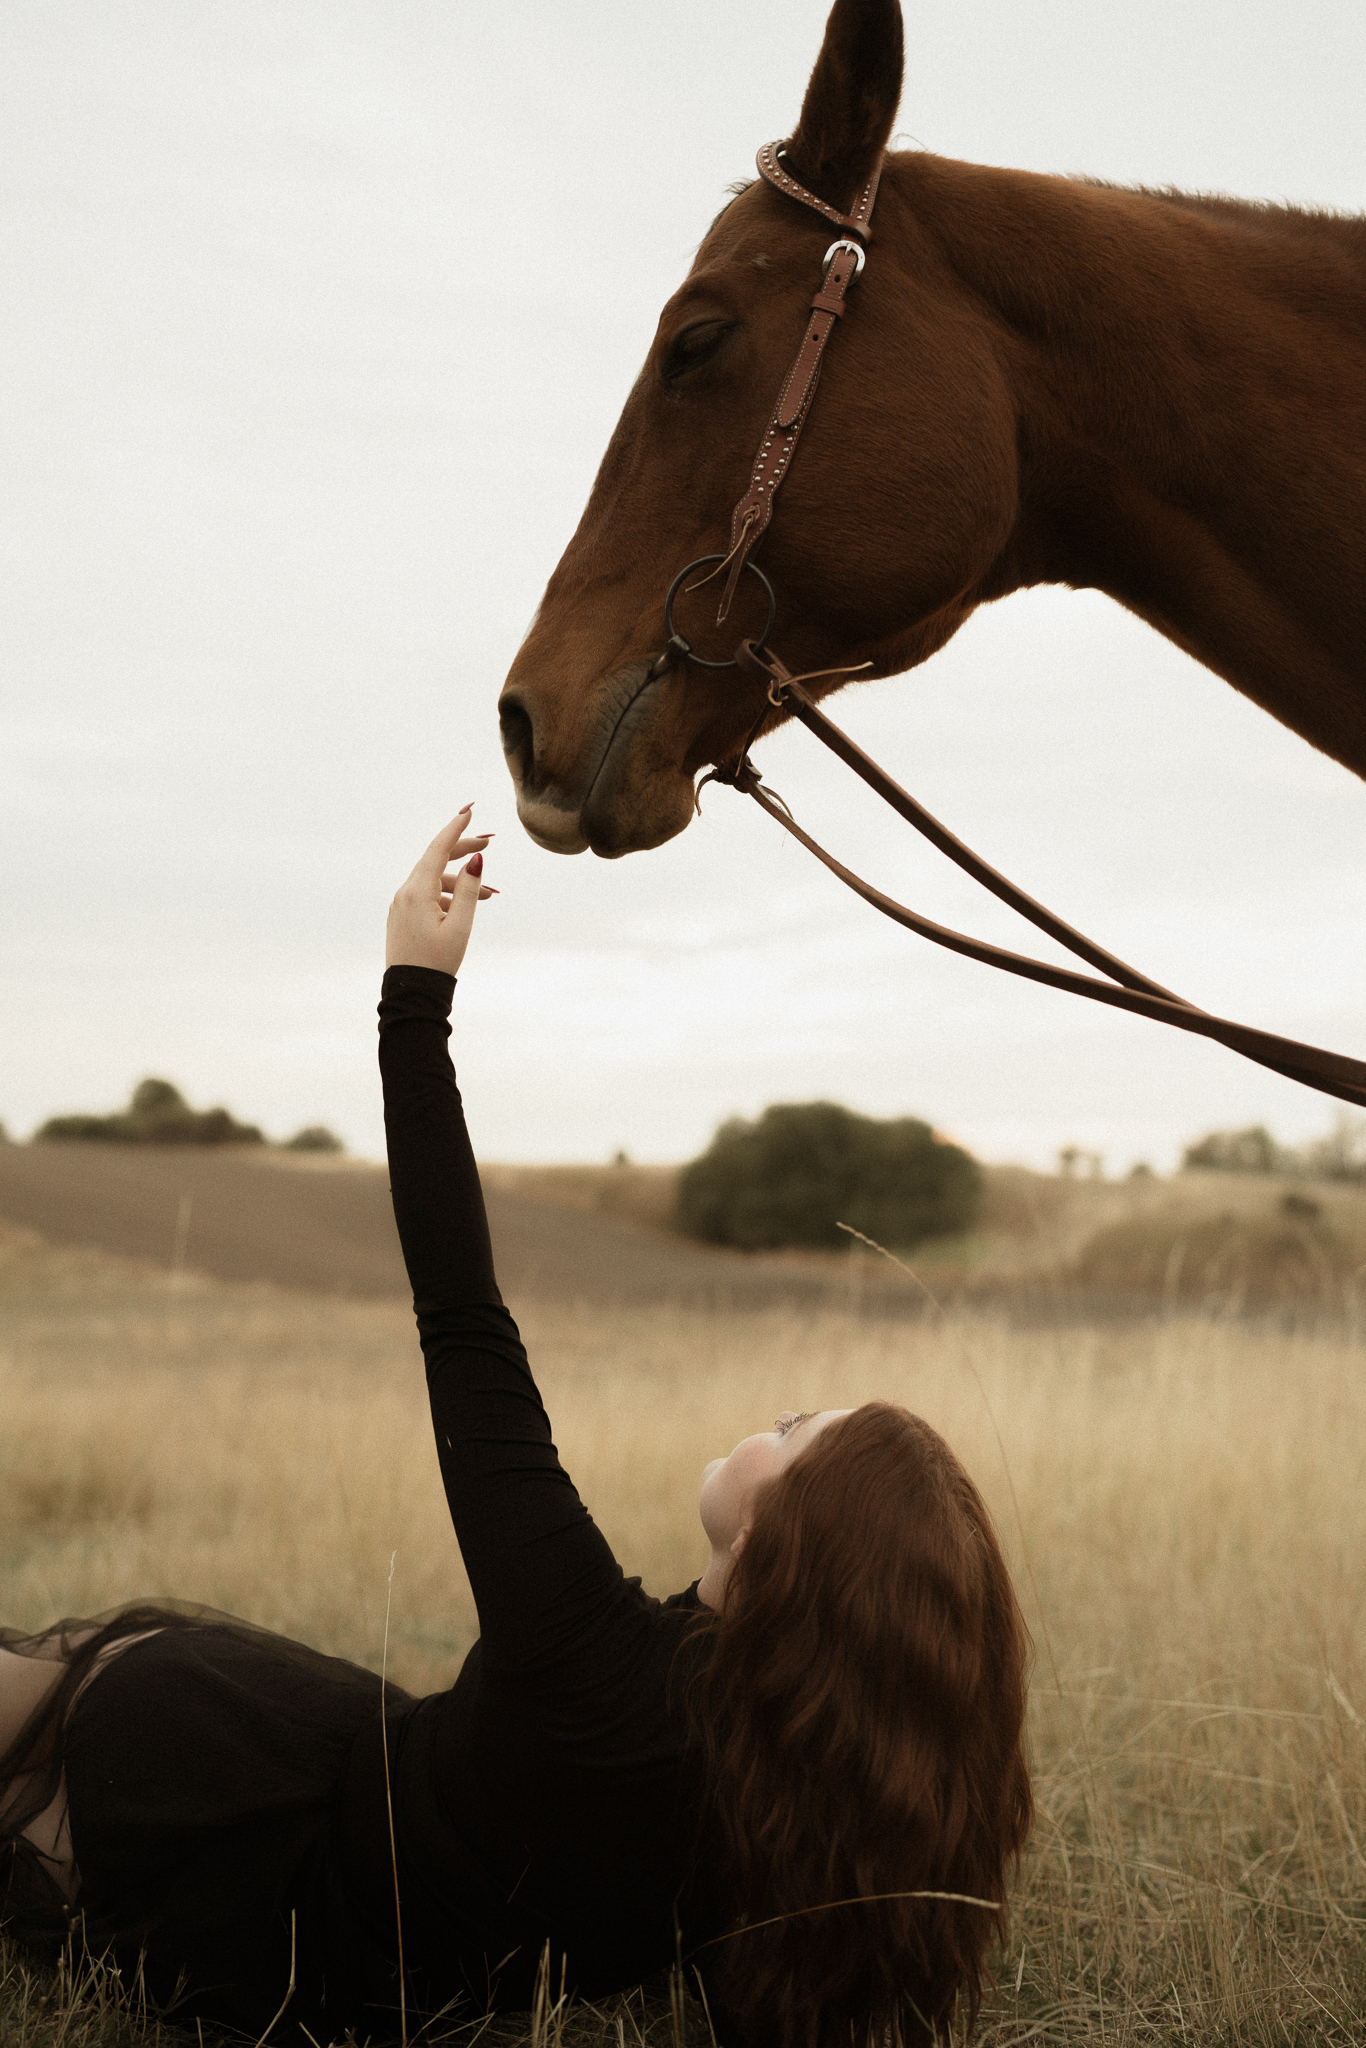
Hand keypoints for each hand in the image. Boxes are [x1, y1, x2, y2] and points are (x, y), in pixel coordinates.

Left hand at [386, 808, 497, 975]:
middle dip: (462, 851)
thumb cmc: (438, 961)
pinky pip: (427, 895)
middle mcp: (405, 893)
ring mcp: (401, 905)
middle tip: (488, 844)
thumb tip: (476, 859)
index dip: (456, 829)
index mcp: (417, 891)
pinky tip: (466, 908)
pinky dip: (448, 895)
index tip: (469, 812)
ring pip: (434, 881)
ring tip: (490, 896)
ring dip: (461, 883)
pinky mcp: (402, 916)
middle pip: (435, 860)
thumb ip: (470, 890)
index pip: (438, 849)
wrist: (411, 993)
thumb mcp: (461, 925)